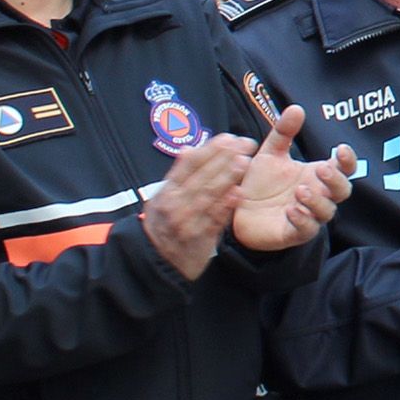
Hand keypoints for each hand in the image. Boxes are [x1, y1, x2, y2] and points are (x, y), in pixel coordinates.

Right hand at [139, 135, 252, 280]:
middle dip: (224, 158)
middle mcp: (175, 205)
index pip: (188, 165)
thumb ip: (178, 175)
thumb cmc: (164, 225)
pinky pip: (214, 220)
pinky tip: (238, 193)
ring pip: (208, 197)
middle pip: (201, 178)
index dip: (209, 149)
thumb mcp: (163, 198)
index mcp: (166, 192)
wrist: (156, 263)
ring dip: (227, 178)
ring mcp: (187, 223)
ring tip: (243, 162)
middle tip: (243, 143)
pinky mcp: (199, 240)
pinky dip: (226, 206)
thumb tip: (189, 148)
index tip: (227, 137)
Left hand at [230, 106, 352, 251]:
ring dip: (317, 201)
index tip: (340, 149)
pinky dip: (303, 220)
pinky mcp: (294, 233)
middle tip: (321, 171)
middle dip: (336, 181)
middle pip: (343, 190)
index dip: (348, 160)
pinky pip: (306, 230)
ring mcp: (309, 216)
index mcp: (317, 175)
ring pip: (327, 211)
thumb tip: (296, 108)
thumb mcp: (270, 153)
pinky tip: (291, 209)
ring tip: (299, 191)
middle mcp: (318, 196)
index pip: (344, 169)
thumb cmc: (260, 182)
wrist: (236, 210)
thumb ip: (284, 132)